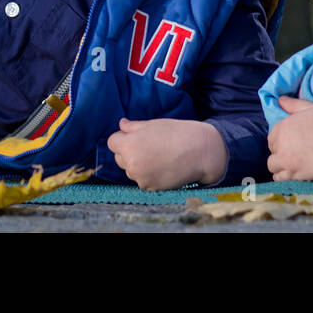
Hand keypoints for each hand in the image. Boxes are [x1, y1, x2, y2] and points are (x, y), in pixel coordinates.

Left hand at [106, 117, 226, 189]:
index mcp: (129, 144)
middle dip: (128, 152)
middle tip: (148, 146)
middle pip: (119, 158)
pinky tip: (162, 167)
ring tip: (158, 157)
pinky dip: (149, 175)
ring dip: (138, 165)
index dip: (122, 139)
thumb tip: (121, 124)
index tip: (133, 138)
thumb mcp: (152, 124)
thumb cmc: (176, 133)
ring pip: (130, 170)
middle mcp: (131, 163)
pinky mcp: (150, 188)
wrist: (200, 151)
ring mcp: (140, 177)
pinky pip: (142, 180)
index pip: (112, 142)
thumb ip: (133, 127)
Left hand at [266, 95, 312, 180]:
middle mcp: (281, 145)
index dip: (281, 139)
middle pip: (273, 150)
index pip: (273, 136)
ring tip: (293, 164)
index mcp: (283, 127)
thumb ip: (294, 105)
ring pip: (273, 165)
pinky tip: (293, 174)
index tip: (291, 141)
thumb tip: (280, 99)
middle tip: (295, 152)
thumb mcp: (312, 108)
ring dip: (281, 165)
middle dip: (281, 151)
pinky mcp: (294, 175)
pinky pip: (279, 179)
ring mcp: (286, 161)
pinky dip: (283, 177)